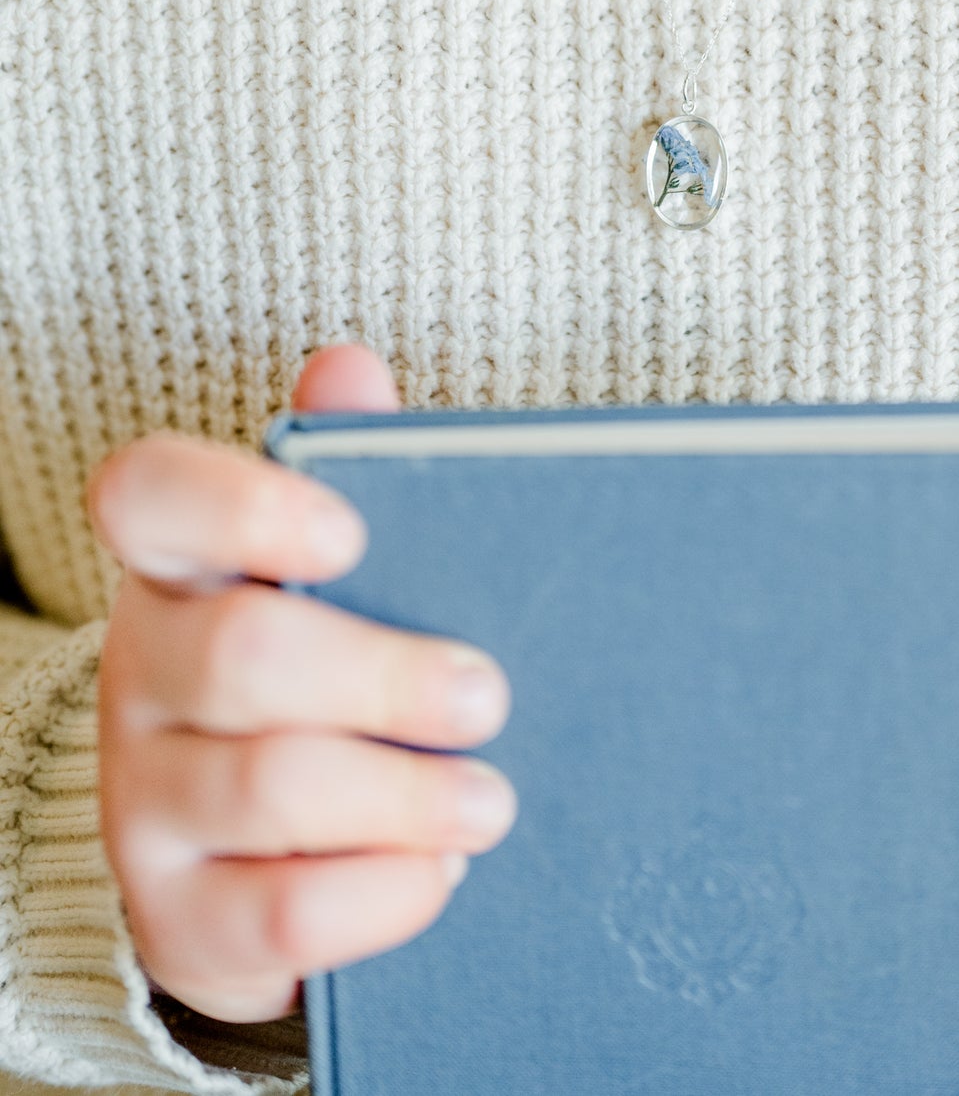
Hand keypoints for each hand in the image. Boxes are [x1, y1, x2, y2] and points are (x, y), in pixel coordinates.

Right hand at [90, 345, 516, 1022]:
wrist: (254, 859)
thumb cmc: (319, 674)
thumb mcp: (336, 574)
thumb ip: (351, 464)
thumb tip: (350, 368)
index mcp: (179, 567)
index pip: (147, 495)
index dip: (242, 504)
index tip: (354, 533)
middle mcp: (140, 675)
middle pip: (243, 655)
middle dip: (386, 679)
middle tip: (489, 695)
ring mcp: (144, 801)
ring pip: (268, 788)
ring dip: (404, 795)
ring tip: (491, 799)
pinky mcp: (175, 918)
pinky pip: (278, 911)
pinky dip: (379, 895)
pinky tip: (438, 874)